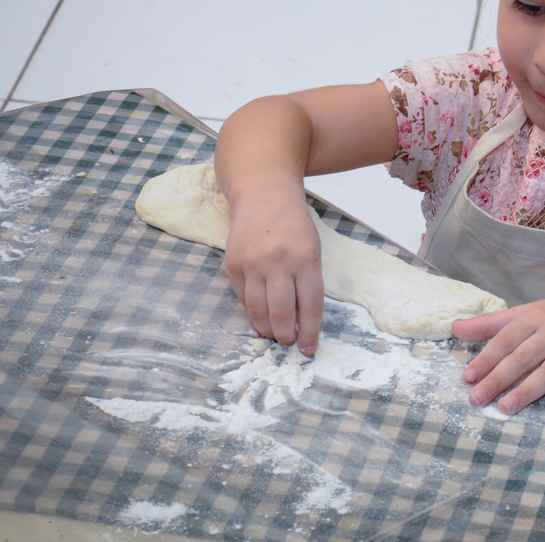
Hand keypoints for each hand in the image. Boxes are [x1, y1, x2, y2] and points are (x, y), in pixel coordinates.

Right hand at [222, 193, 324, 355]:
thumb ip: (308, 283)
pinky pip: (242, 299)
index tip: (309, 349)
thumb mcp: (312, 249)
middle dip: (286, 335)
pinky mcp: (232, 265)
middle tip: (289, 342)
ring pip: (258, 310)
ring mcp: (252, 263)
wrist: (264, 194)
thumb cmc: (295, 225)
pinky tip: (260, 319)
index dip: (310, 332)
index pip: (310, 305)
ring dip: (267, 330)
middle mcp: (277, 261)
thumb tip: (302, 322)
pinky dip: (252, 314)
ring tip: (274, 335)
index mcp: (305, 258)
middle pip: (281, 312)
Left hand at [450, 297, 544, 414]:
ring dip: (528, 390)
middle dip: (499, 378)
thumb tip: (454, 328)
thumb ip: (490, 324)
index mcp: (536, 318)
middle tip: (477, 399)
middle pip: (524, 356)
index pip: (506, 339)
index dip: (486, 358)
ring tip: (505, 408)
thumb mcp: (527, 314)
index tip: (467, 377)